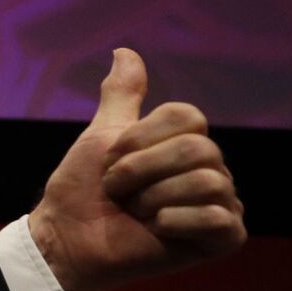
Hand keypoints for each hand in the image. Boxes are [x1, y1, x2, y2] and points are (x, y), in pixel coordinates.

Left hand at [28, 49, 244, 290]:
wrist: (66, 241)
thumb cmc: (82, 191)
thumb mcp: (101, 136)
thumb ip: (121, 96)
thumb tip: (124, 50)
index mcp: (187, 142)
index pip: (187, 115)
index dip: (138, 139)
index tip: (111, 161)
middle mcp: (211, 168)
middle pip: (196, 148)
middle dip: (139, 171)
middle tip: (118, 193)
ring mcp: (222, 203)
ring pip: (205, 181)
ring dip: (151, 200)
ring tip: (135, 214)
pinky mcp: (225, 237)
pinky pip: (216, 217)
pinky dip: (172, 223)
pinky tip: (155, 231)